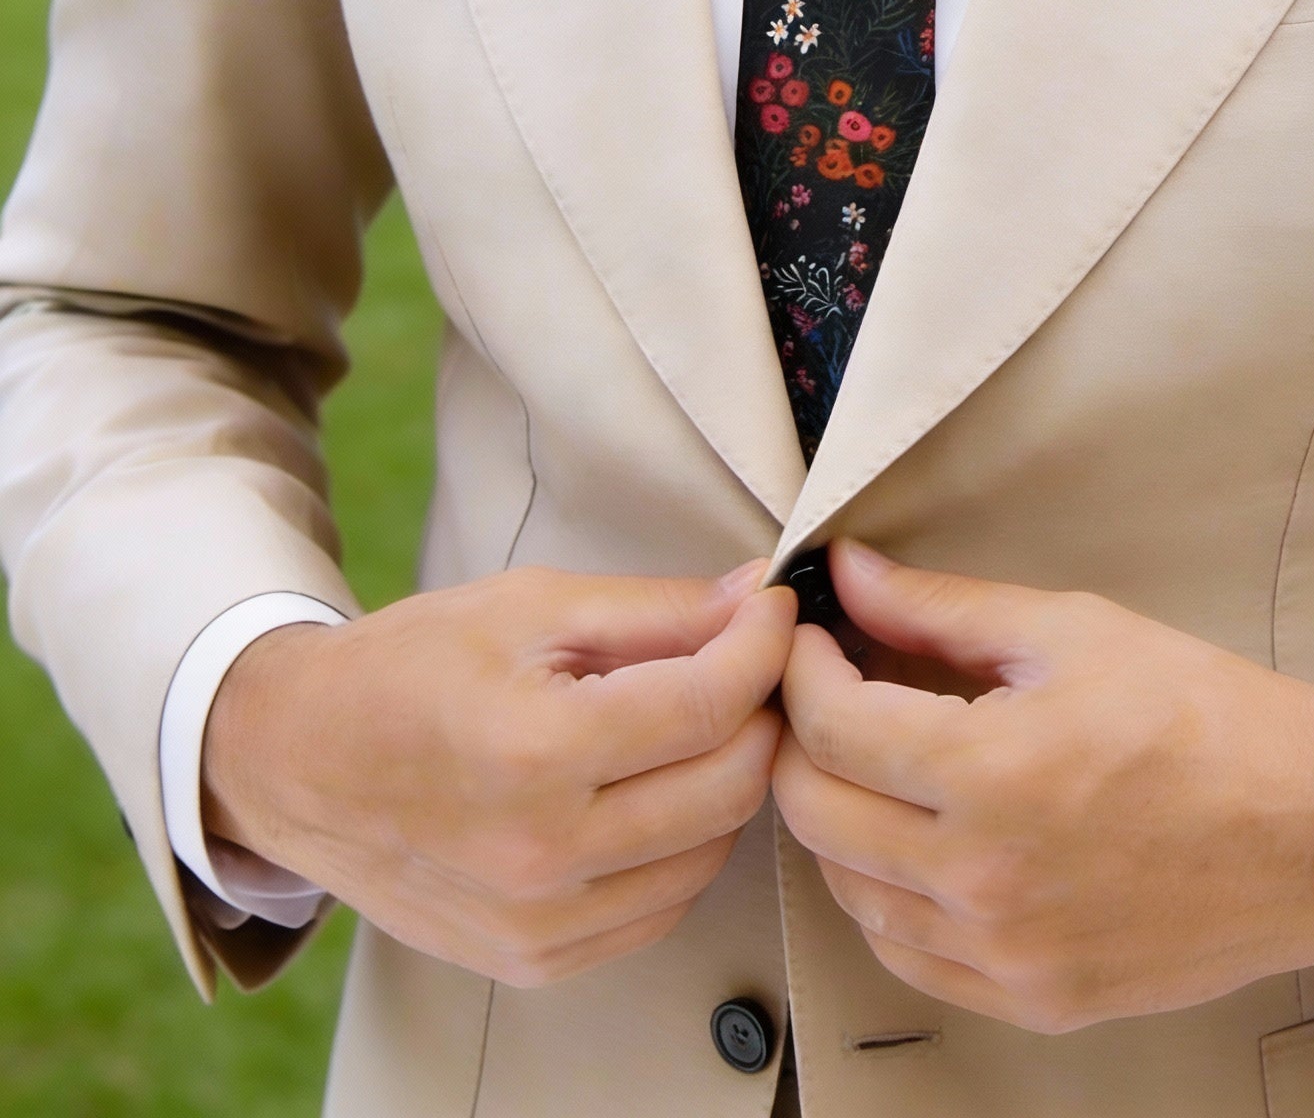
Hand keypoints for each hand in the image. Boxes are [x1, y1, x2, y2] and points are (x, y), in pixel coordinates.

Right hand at [203, 563, 796, 986]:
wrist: (297, 761)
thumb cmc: (408, 669)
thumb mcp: (532, 605)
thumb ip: (659, 609)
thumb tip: (759, 597)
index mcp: (536, 752)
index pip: (712, 704)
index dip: (765, 645)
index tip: (773, 610)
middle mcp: (541, 855)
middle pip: (731, 783)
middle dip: (759, 709)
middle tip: (745, 660)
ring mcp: (538, 923)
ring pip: (713, 850)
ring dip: (728, 777)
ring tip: (696, 719)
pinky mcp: (535, 960)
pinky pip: (664, 905)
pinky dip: (685, 843)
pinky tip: (655, 788)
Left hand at [772, 541, 1313, 1032]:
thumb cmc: (1207, 717)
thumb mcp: (1074, 631)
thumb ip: (943, 608)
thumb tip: (850, 574)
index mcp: (992, 771)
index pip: (829, 727)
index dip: (800, 671)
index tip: (809, 638)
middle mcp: (982, 877)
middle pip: (816, 814)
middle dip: (801, 740)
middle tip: (828, 694)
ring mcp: (1003, 953)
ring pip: (848, 893)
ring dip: (838, 820)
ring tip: (877, 764)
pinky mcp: (1030, 999)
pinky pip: (906, 956)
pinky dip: (887, 897)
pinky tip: (916, 845)